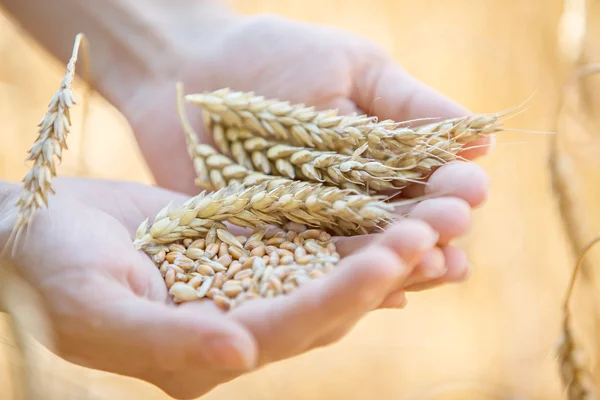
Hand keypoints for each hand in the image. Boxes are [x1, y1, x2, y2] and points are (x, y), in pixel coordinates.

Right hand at [0, 162, 485, 398]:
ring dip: (387, 236)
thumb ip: (165, 341)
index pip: (293, 324)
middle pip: (331, 298)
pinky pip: (314, 233)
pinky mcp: (252, 245)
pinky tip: (396, 196)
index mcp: (211, 349)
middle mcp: (244, 323)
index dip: (344, 293)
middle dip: (389, 263)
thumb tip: (237, 357)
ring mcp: (252, 283)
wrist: (42, 231)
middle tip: (443, 223)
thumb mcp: (95, 306)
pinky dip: (355, 218)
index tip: (393, 257)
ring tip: (439, 205)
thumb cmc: (51, 270)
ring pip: (334, 265)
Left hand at [113, 12, 491, 292]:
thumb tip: (481, 140)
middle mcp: (353, 197)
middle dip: (430, 227)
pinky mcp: (269, 243)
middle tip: (453, 230)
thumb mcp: (352, 68)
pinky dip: (339, 278)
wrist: (192, 68)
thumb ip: (409, 108)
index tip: (472, 188)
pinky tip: (374, 292)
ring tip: (430, 266)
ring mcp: (313, 224)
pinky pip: (308, 267)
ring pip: (362, 251)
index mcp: (381, 155)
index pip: (427, 179)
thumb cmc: (277, 56)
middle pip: (400, 222)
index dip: (451, 185)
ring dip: (396, 261)